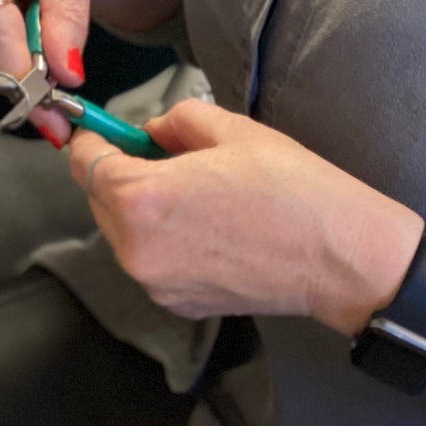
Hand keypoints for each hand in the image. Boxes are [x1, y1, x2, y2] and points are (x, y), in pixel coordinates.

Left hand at [68, 101, 422, 332]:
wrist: (337, 256)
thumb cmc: (291, 188)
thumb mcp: (230, 129)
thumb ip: (175, 121)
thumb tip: (152, 130)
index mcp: (143, 201)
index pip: (87, 165)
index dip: (91, 140)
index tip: (98, 128)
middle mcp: (138, 251)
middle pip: (99, 200)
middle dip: (117, 172)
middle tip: (156, 150)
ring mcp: (157, 284)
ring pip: (123, 233)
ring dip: (140, 207)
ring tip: (190, 187)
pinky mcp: (179, 304)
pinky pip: (151, 260)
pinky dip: (161, 238)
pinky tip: (204, 221)